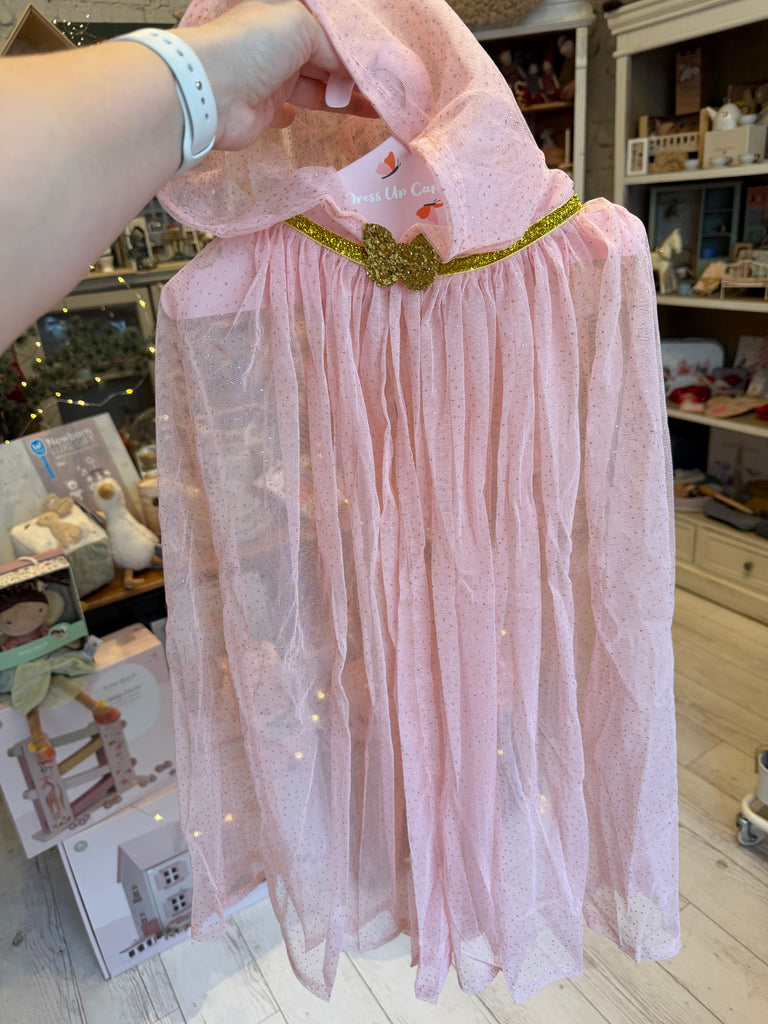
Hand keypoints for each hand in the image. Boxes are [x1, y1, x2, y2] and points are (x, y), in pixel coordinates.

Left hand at [175, 0, 375, 151]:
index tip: (385, 63)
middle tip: (389, 90)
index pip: (330, 30)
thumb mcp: (303, 27)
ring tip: (377, 109)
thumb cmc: (254, 46)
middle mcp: (280, 44)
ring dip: (345, 98)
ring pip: (318, 87)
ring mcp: (273, 77)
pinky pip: (293, 110)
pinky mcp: (267, 109)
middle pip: (327, 60)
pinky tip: (330, 116)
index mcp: (287, 15)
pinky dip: (308, 113)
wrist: (212, 92)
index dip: (356, 46)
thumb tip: (355, 72)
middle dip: (356, 75)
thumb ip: (335, 47)